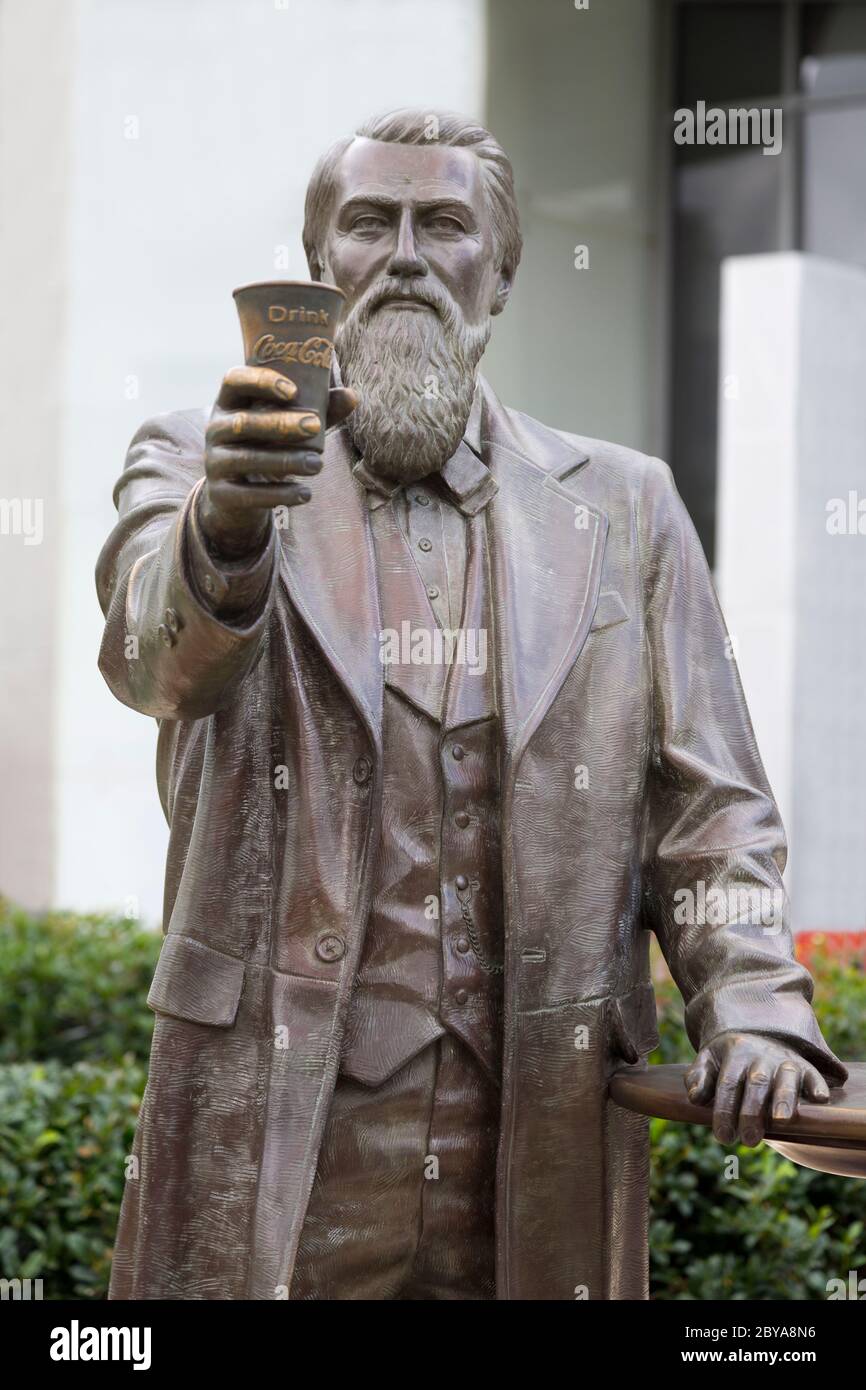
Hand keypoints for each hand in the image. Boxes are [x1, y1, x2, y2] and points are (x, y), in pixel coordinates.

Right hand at [200, 365, 356, 557]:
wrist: (237, 496)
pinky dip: (279, 494)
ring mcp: (214, 462)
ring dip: (286, 461)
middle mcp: (215, 429)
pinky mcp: (221, 493)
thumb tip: (352, 396)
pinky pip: (249, 494)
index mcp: (229, 403)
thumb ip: (317, 410)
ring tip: (318, 465)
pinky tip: (305, 494)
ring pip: (248, 460)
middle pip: (244, 422)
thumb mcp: (289, 425)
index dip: (260, 381)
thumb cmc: (268, 447)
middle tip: (315, 426)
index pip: (234, 379)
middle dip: (281, 424)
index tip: (293, 390)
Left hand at [684, 1031, 830, 1146]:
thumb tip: (696, 1098)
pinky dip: (817, 1085)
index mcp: (735, 1051)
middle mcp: (761, 1054)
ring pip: (786, 1077)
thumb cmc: (727, 1059)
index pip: (728, 1083)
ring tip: (780, 1122)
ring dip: (784, 1098)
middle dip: (752, 1112)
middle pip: (757, 1083)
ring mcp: (784, 1059)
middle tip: (748, 1140)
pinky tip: (820, 1099)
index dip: (724, 1111)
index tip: (723, 1137)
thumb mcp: (707, 1061)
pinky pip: (813, 1074)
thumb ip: (698, 1078)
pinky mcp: (805, 1066)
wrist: (754, 1035)